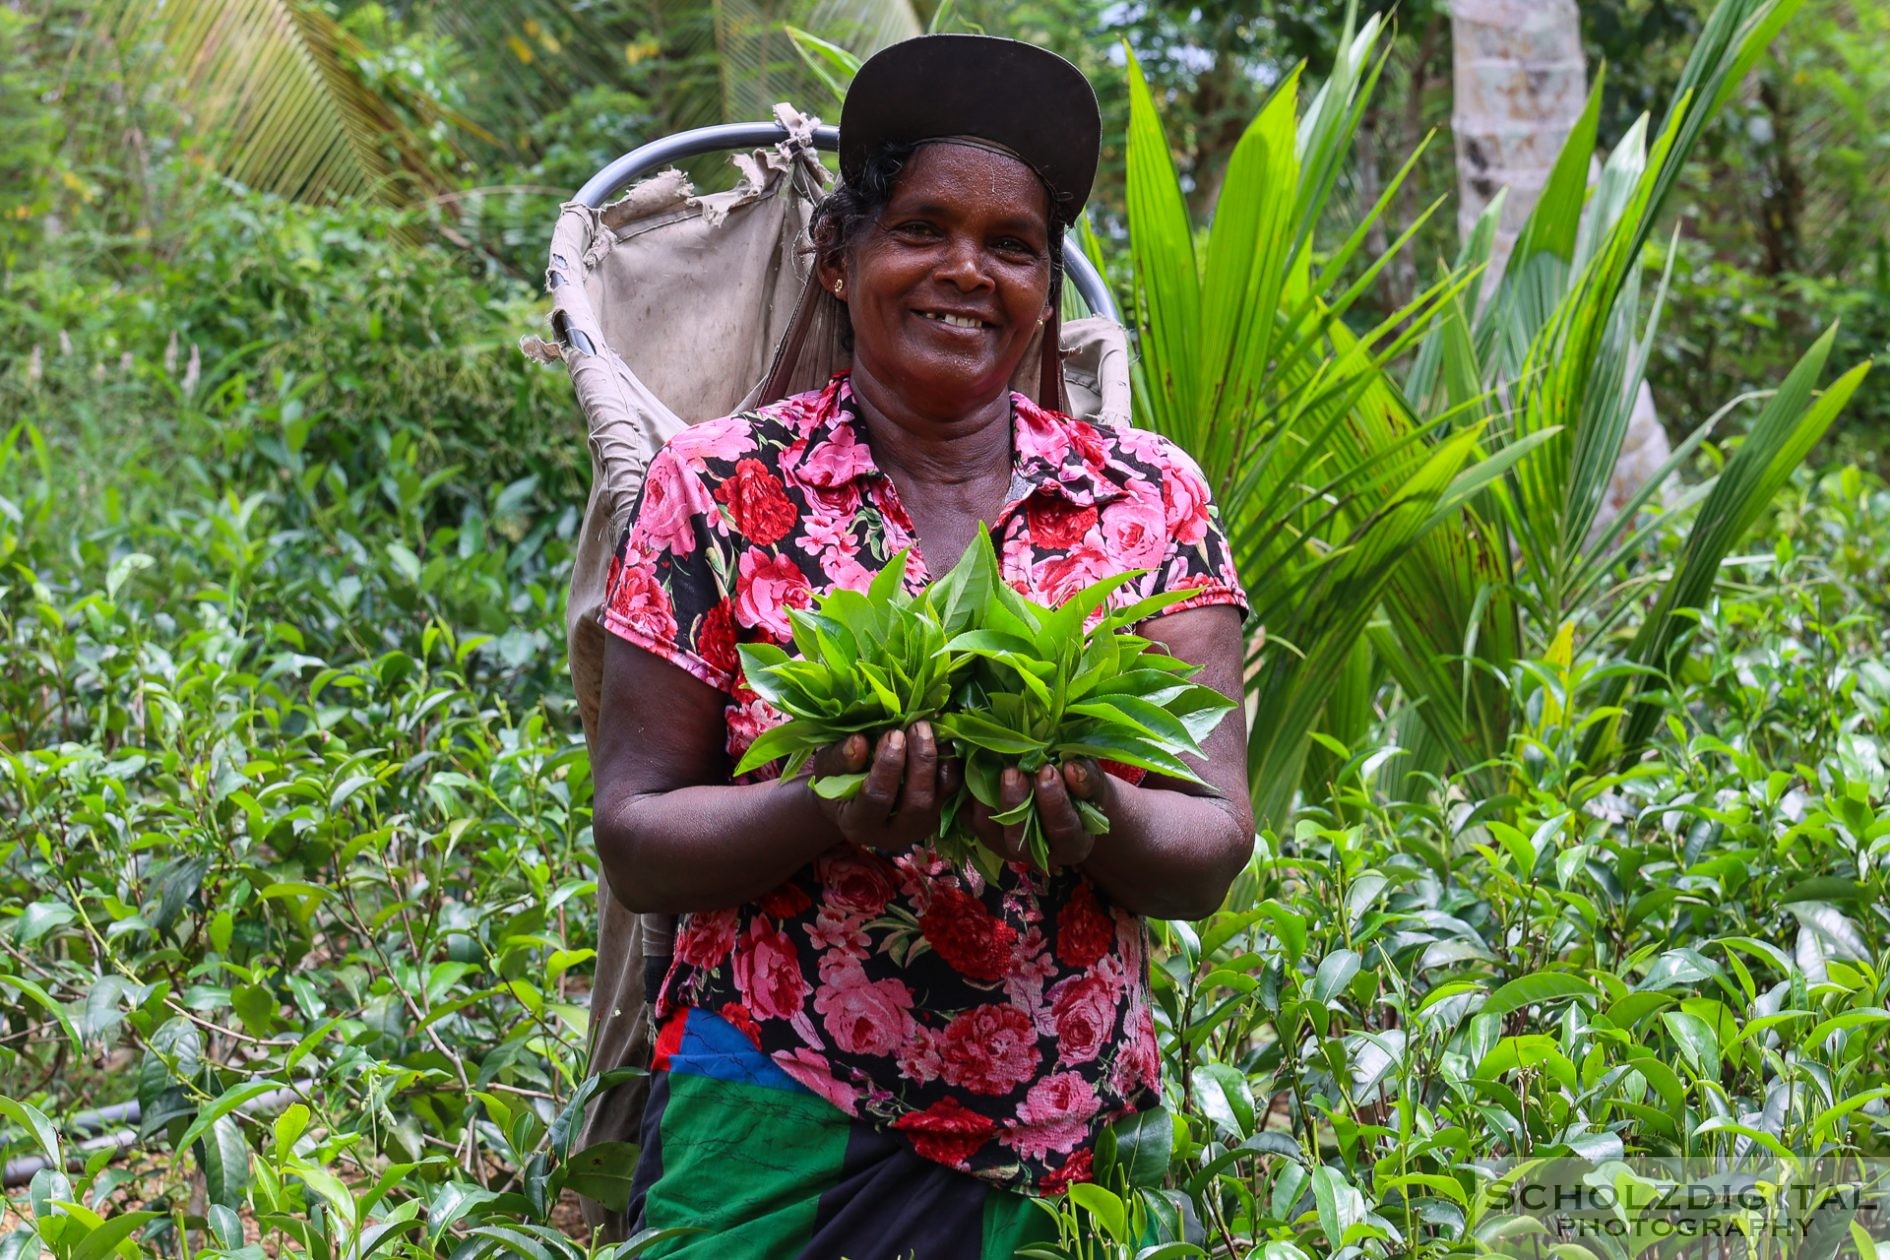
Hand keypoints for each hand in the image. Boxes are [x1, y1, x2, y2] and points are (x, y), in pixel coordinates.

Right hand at [807, 721, 960, 854]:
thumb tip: (859, 742)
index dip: (887, 766)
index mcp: (860, 825)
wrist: (852, 802)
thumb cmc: (834, 784)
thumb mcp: (826, 770)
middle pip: (917, 802)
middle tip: (917, 726)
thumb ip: (839, 759)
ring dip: (940, 760)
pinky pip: (953, 790)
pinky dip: (951, 763)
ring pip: (941, 798)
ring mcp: (920, 827)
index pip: (878, 800)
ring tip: (931, 729)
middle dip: (920, 761)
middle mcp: (894, 834)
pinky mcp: (938, 814)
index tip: (892, 734)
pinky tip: (941, 737)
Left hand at [968, 757, 1109, 868]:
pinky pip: (967, 818)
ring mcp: (1005, 845)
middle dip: (1014, 802)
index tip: (1048, 771)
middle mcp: (1036, 853)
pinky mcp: (984, 831)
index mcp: (1071, 844)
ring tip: (987, 767)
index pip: (1063, 831)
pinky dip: (964, 796)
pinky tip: (966, 769)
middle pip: (1020, 838)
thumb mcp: (1093, 784)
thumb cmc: (1082, 789)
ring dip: (984, 799)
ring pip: (988, 830)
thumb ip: (1088, 779)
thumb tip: (1072, 768)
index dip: (1055, 803)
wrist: (1065, 794)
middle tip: (1012, 771)